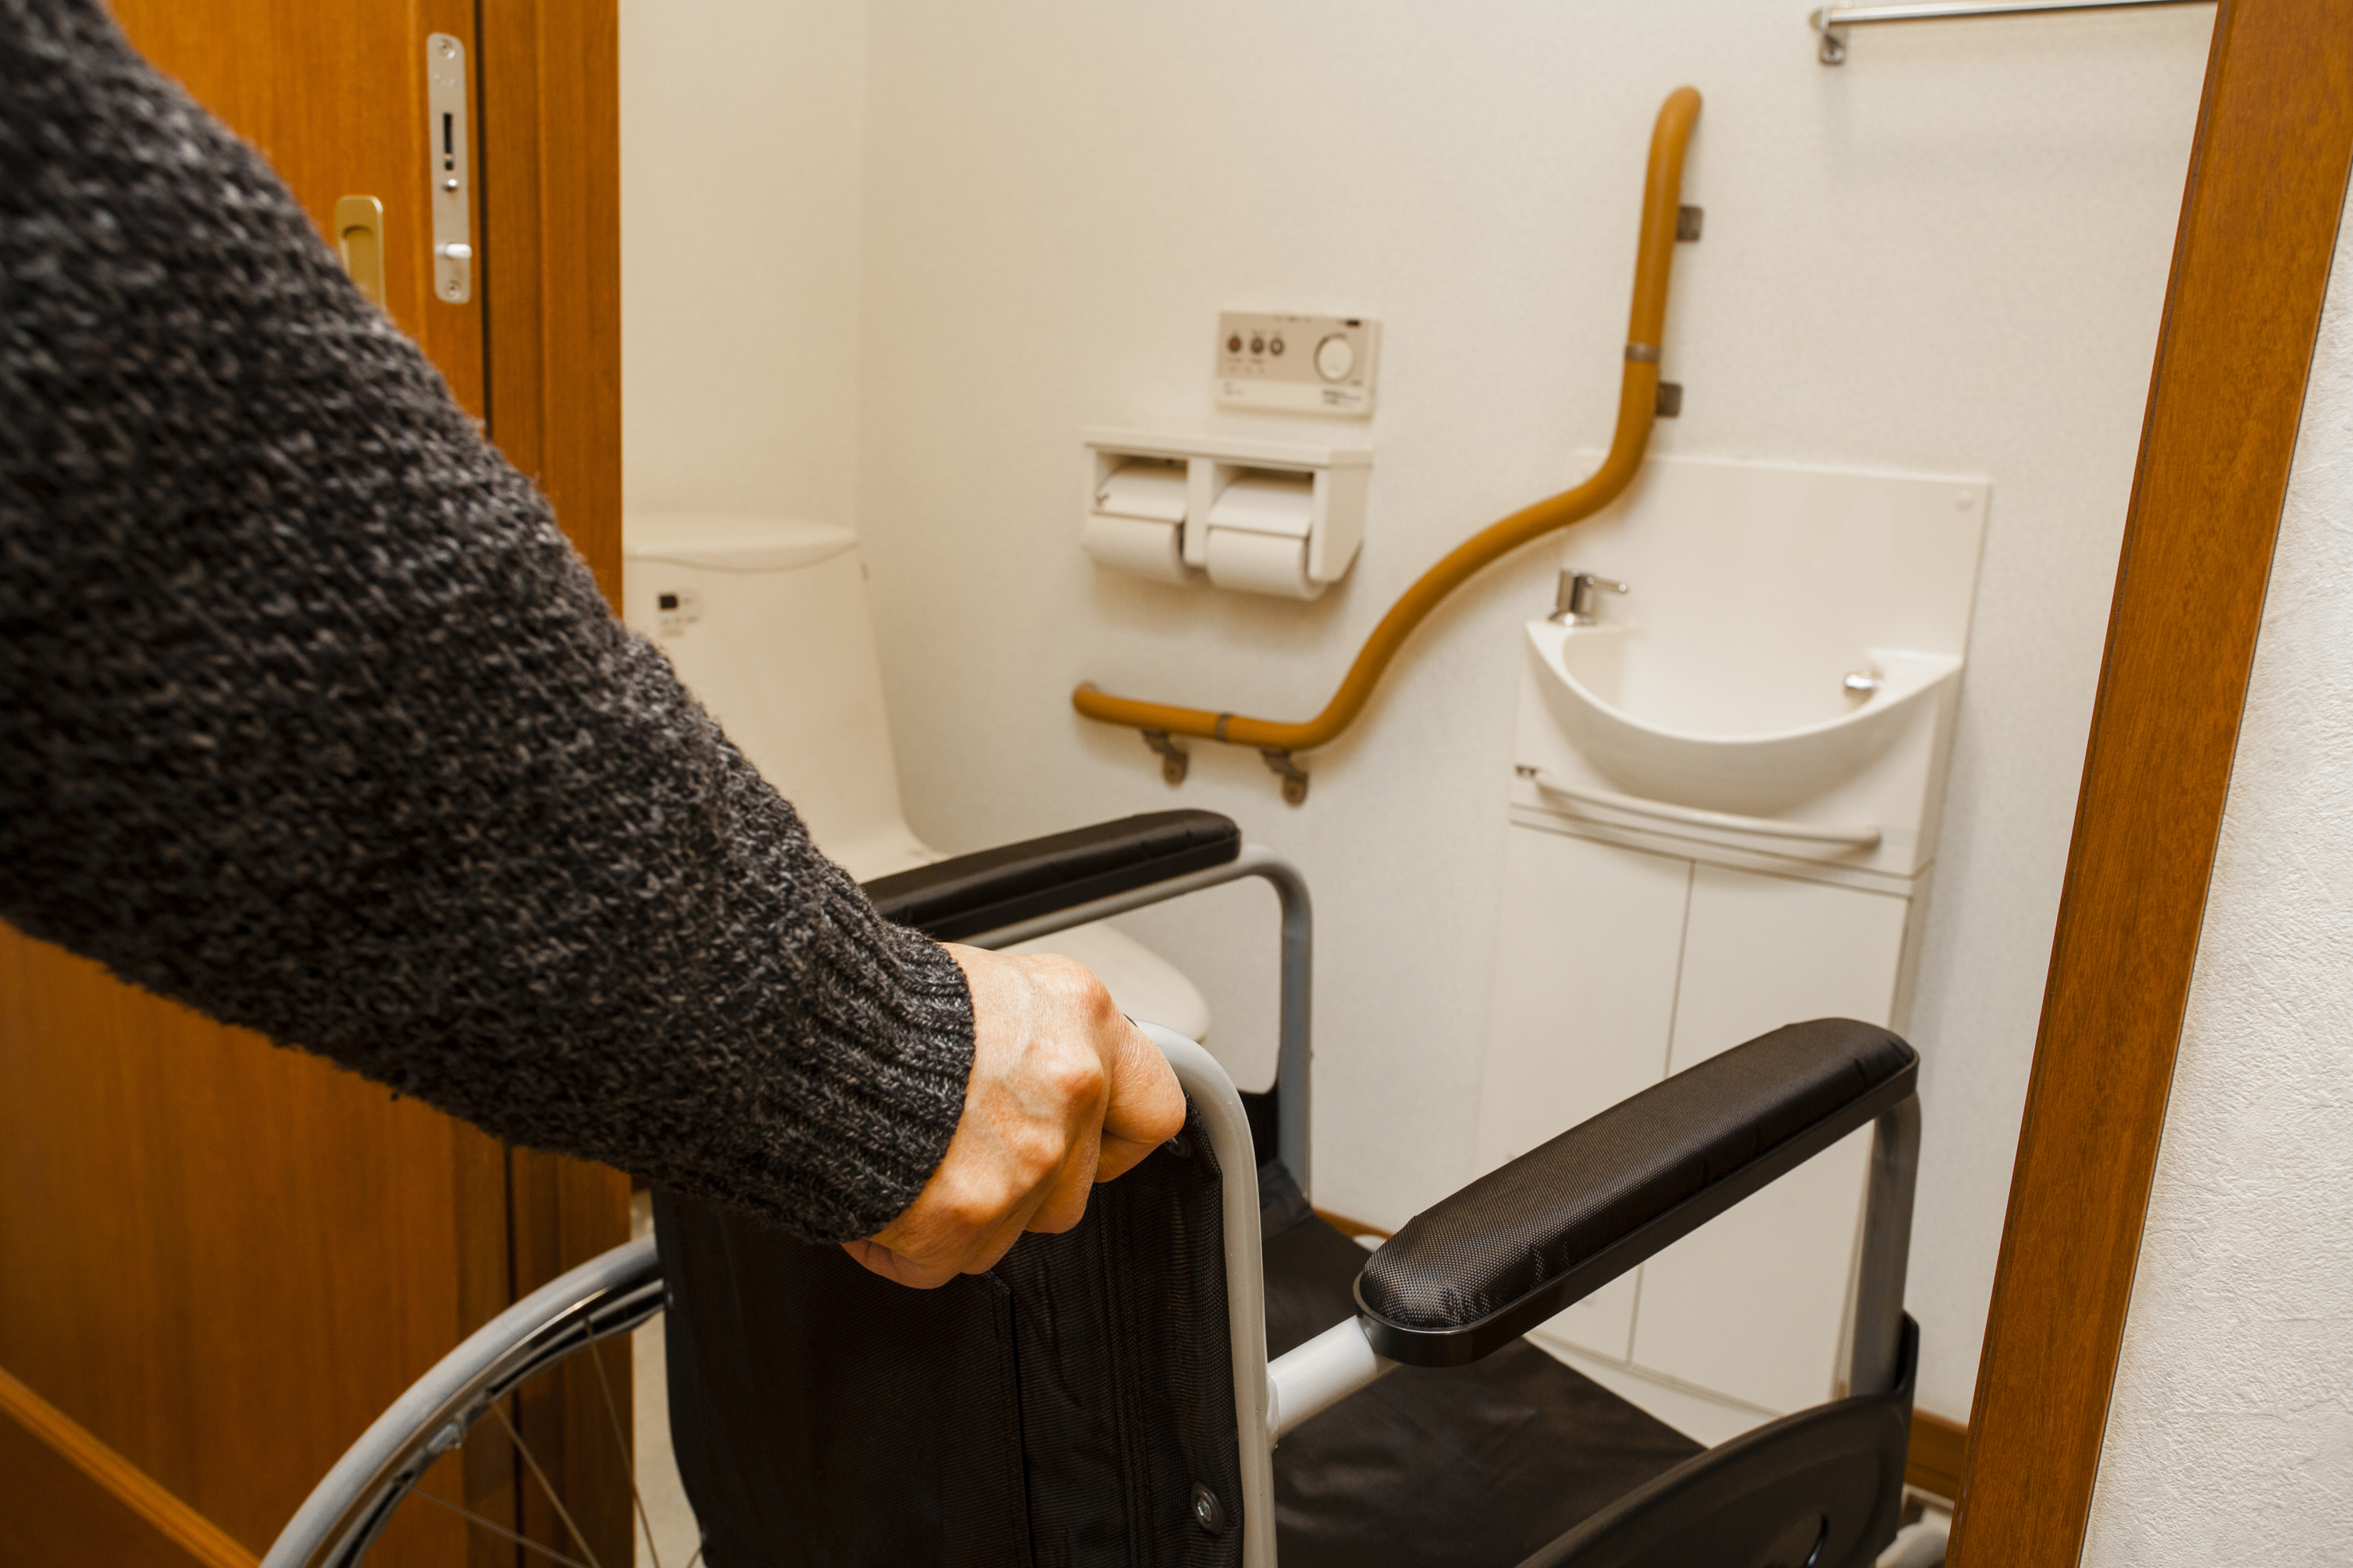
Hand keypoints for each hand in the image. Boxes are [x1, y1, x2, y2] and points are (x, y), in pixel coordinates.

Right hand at [841, 944, 1186, 1287]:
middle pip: (1072, 1186)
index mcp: (1082, 1020)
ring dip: (963, 1212)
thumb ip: (1035, 1042)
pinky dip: (905, 1246)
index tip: (1089, 1143)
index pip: (1154, 1109)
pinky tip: (875, 1194)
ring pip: (1011, 1231)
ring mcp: (1025, 1162)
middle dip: (1019, 1182)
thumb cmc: (880, 999)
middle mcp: (1069, 1091)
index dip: (1117, 1139)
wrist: (802, 1028)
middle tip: (958, 1144)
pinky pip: (946, 1264)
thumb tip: (1036, 1079)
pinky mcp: (966, 1221)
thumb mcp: (985, 985)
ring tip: (908, 1157)